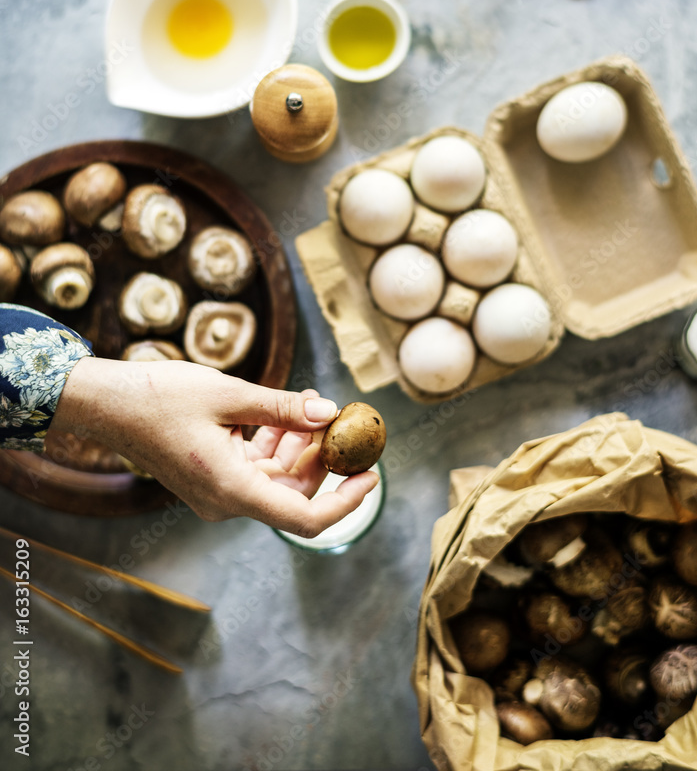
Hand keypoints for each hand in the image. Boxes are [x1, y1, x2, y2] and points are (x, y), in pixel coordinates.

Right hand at [53, 357, 378, 534]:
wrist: (109, 404)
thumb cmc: (161, 398)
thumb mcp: (230, 395)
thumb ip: (283, 408)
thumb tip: (330, 413)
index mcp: (232, 490)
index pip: (305, 518)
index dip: (346, 502)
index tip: (371, 474)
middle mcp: (226, 501)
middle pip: (295, 492)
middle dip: (322, 457)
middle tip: (339, 418)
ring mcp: (217, 492)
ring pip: (277, 477)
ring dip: (299, 445)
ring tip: (309, 404)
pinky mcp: (211, 478)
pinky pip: (256, 468)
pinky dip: (275, 443)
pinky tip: (283, 412)